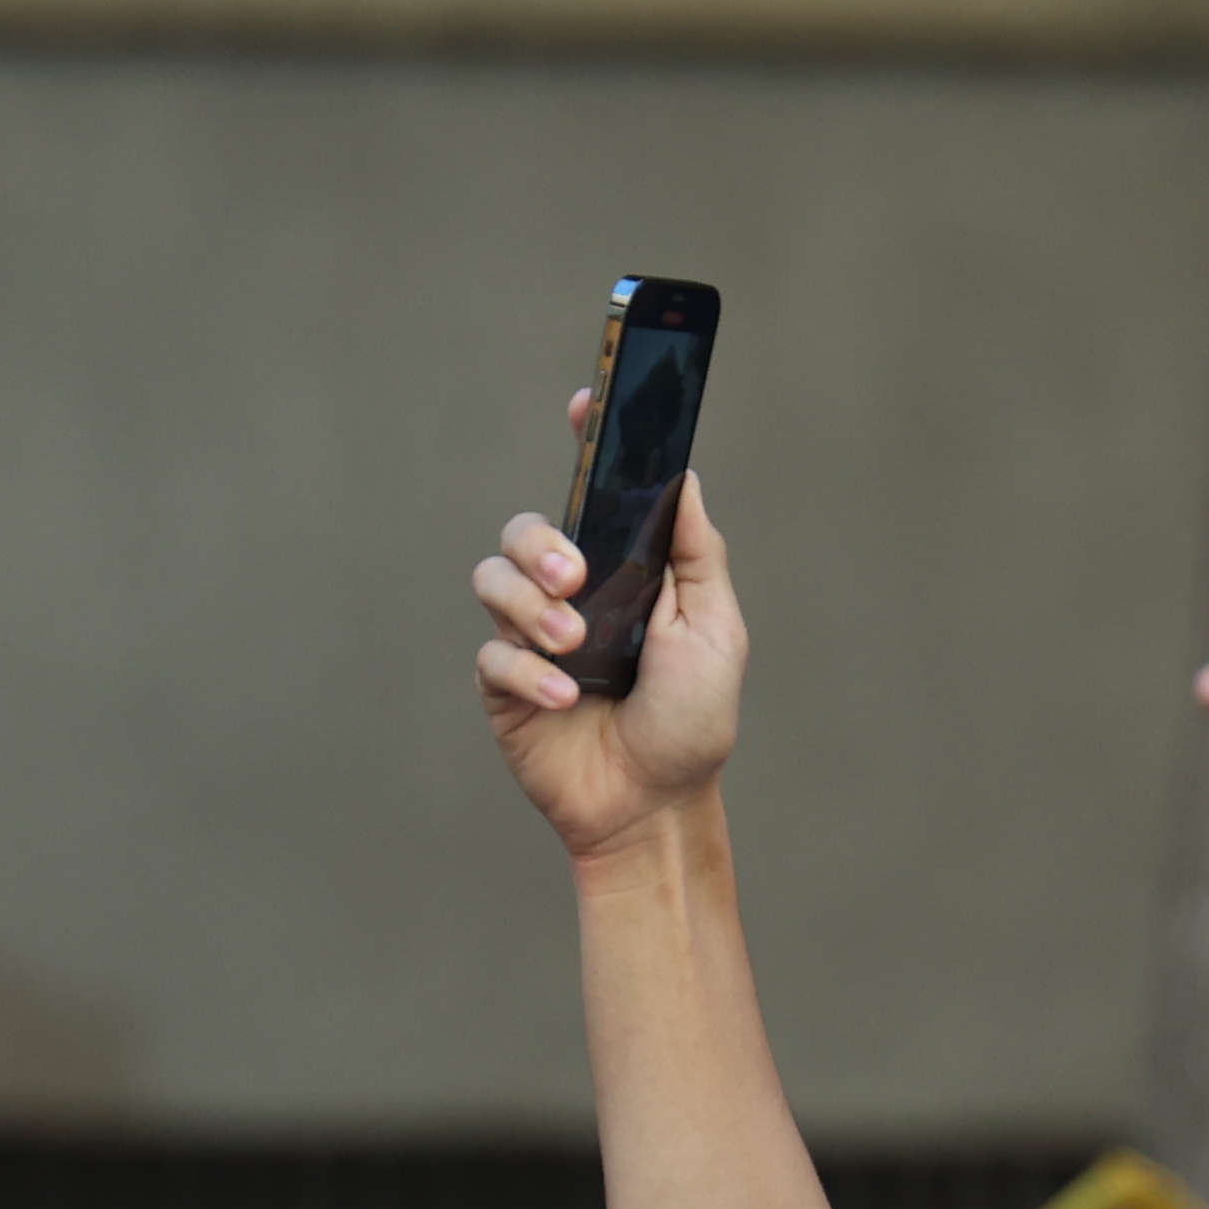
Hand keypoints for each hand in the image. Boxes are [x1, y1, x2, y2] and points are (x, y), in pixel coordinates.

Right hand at [475, 422, 746, 861]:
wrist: (653, 806)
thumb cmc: (692, 721)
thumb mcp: (716, 631)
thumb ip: (697, 554)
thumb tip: (685, 475)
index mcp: (624, 569)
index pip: (596, 492)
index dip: (585, 441)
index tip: (583, 403)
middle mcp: (572, 592)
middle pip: (527, 528)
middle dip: (542, 543)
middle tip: (574, 577)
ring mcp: (533, 636)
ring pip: (494, 579)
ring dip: (531, 606)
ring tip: (572, 644)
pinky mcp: (505, 686)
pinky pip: (492, 654)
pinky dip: (528, 672)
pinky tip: (564, 699)